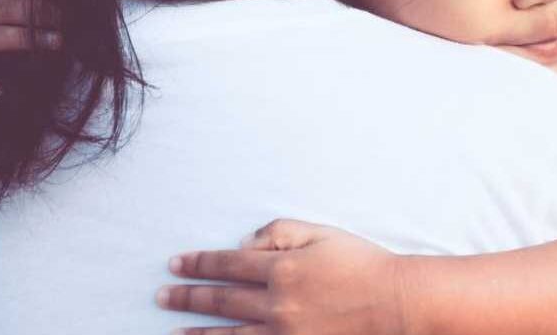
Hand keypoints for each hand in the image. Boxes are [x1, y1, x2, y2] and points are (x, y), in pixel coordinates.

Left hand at [158, 218, 410, 334]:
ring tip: (173, 329)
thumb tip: (243, 243)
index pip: (228, 263)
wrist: (396, 304)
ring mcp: (284, 333)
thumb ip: (279, 231)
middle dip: (187, 297)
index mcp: (282, 268)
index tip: (175, 263)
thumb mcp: (321, 234)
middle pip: (221, 300)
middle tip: (161, 295)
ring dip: (196, 331)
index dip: (199, 263)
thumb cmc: (361, 263)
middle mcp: (276, 304)